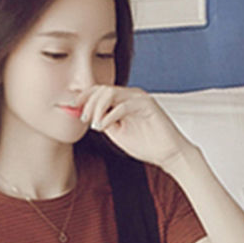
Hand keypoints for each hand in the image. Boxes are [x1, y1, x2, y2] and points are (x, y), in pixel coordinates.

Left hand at [76, 85, 192, 168]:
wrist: (169, 154)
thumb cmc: (146, 145)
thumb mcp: (118, 134)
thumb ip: (104, 122)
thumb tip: (89, 116)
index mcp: (123, 100)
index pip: (99, 90)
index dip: (84, 97)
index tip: (74, 108)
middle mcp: (131, 95)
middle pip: (102, 88)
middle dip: (88, 103)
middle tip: (83, 119)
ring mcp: (139, 98)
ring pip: (110, 93)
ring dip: (97, 108)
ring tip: (94, 123)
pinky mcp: (147, 104)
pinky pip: (122, 105)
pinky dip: (109, 116)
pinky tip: (103, 127)